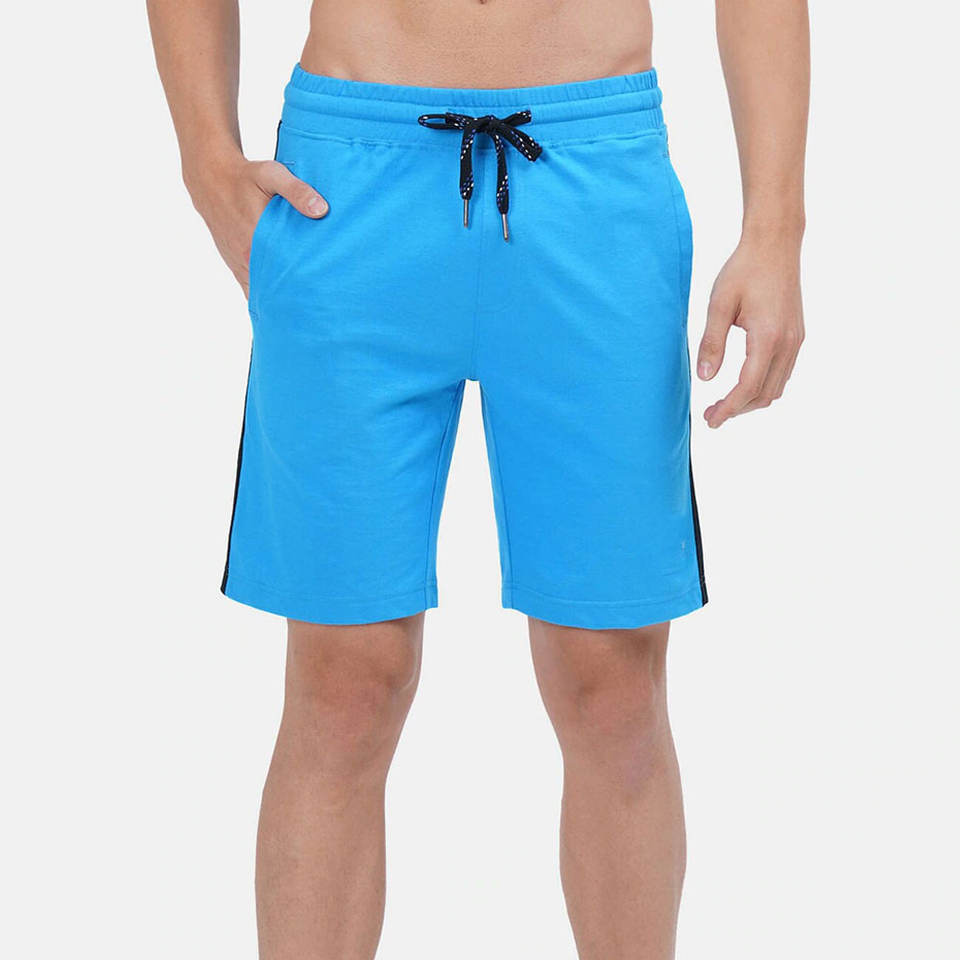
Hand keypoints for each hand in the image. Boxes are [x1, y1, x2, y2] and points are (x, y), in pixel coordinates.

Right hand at [186, 153, 327, 297]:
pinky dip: (263, 296)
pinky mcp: (234, 263)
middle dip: (293, 299)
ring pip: (259, 291)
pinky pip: (249, 287)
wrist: (211, 178)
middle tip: (317, 309)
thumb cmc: (245, 176)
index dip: (300, 290)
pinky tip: (278, 306)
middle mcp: (245, 256)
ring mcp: (238, 263)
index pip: (282, 275)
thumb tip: (321, 209)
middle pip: (273, 288)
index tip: (319, 300)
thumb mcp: (272, 175)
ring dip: (277, 300)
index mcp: (256, 240)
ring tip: (301, 312)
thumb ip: (297, 191)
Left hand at [697, 235, 804, 427]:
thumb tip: (704, 379)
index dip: (728, 408)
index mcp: (768, 337)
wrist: (775, 244)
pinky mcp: (797, 336)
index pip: (748, 387)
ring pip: (777, 387)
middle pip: (765, 394)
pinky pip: (783, 373)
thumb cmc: (744, 270)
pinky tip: (744, 385)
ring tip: (724, 404)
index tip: (711, 421)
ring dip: (751, 400)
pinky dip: (763, 386)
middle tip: (711, 415)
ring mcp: (796, 340)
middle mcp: (788, 343)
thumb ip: (712, 343)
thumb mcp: (719, 305)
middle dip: (738, 410)